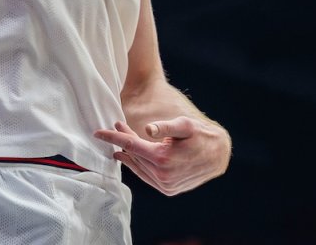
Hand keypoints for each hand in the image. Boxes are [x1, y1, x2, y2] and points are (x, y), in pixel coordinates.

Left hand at [94, 117, 230, 195]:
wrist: (218, 155)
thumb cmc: (201, 135)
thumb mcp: (184, 125)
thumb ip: (165, 126)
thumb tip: (147, 128)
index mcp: (162, 159)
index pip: (130, 146)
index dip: (113, 137)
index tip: (97, 132)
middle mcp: (162, 175)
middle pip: (134, 155)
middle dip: (122, 140)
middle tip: (117, 125)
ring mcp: (165, 185)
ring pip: (139, 168)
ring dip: (128, 154)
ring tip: (119, 143)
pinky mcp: (169, 189)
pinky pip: (147, 177)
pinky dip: (137, 167)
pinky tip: (131, 158)